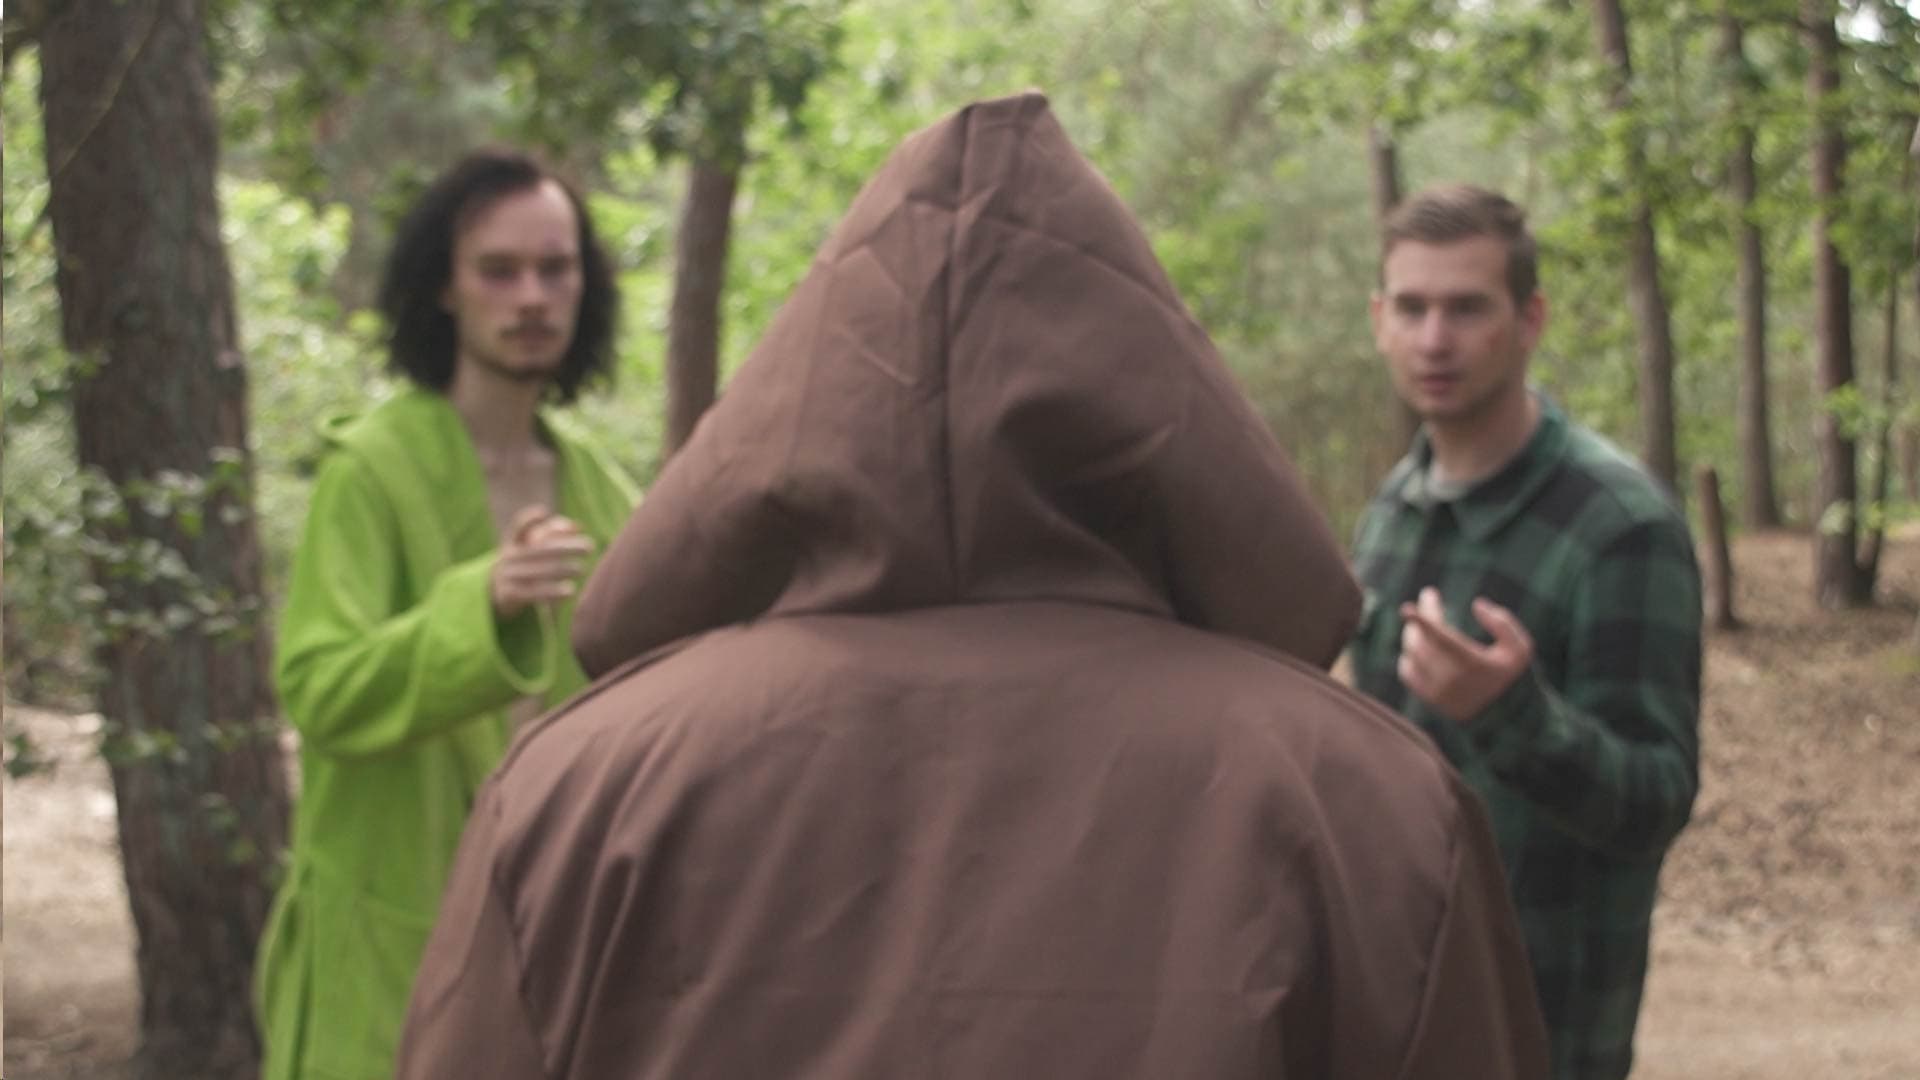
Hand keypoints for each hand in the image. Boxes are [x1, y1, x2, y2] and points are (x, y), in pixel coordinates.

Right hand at [490, 506, 594, 618]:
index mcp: (512, 542)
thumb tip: (577, 527)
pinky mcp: (509, 594)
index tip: (542, 512)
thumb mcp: (532, 548)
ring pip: (539, 572)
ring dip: (563, 570)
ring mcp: (507, 576)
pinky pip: (534, 593)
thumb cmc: (525, 564)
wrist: (499, 591)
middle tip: (589, 547)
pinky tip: (571, 591)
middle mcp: (508, 557)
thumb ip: (554, 533)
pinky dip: (553, 592)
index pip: (517, 528)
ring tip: (582, 569)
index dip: (528, 520)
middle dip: (567, 548)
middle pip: (540, 551)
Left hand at [1396, 587, 1533, 724]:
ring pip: (1412, 653)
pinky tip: (1419, 643)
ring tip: (1426, 620)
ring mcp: (1436, 689)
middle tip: (1429, 597)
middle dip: (1422, 616)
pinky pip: (1407, 670)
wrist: (1501, 714)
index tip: (1407, 608)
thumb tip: (1477, 604)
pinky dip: (1409, 653)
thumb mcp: (1519, 648)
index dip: (1424, 622)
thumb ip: (1502, 623)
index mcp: (1472, 663)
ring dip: (1414, 632)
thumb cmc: (1508, 674)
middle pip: (1422, 640)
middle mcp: (1451, 677)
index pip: (1442, 638)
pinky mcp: (1428, 696)